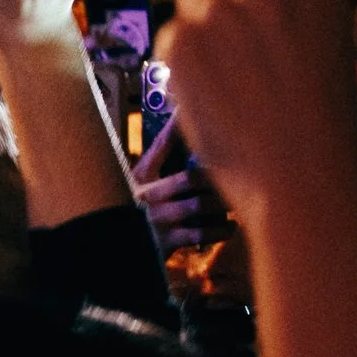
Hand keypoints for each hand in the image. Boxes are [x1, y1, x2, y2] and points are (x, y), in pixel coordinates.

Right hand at [132, 117, 231, 255]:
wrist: (118, 245)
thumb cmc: (137, 210)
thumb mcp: (140, 183)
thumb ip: (160, 157)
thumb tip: (181, 119)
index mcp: (141, 178)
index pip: (161, 146)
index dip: (176, 128)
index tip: (190, 111)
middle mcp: (148, 196)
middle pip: (192, 177)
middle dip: (218, 178)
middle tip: (237, 178)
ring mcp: (157, 220)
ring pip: (201, 205)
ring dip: (223, 203)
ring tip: (234, 203)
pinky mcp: (167, 242)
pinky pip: (203, 233)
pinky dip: (222, 229)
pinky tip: (228, 226)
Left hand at [157, 0, 356, 226]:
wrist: (301, 171)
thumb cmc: (316, 125)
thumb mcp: (320, 53)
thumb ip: (282, 18)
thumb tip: (233, 5)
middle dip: (224, 6)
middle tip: (246, 62)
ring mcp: (222, 10)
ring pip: (191, 4)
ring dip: (200, 35)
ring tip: (233, 83)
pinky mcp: (182, 39)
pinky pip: (170, 38)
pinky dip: (180, 63)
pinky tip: (211, 94)